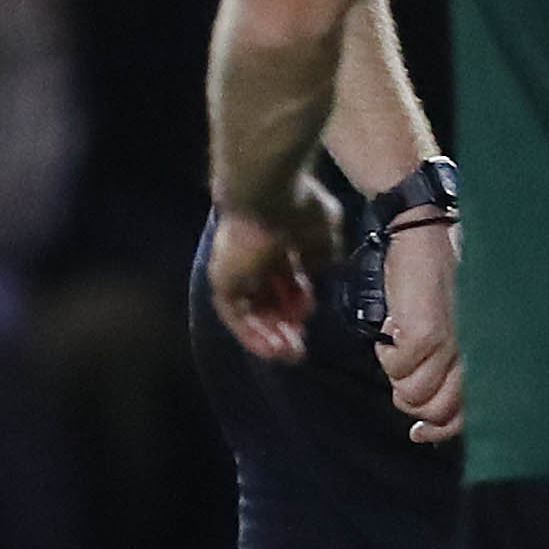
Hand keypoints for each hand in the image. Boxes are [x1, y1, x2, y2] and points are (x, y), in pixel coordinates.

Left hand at [206, 197, 337, 364]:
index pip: (284, 280)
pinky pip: (236, 315)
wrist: (269, 194)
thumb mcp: (324, 236)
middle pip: (265, 299)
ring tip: (289, 354)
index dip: (297, 302)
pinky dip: (252, 333)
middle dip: (283, 325)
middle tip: (299, 348)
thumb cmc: (299, 208)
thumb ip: (322, 257)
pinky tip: (274, 349)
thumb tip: (317, 273)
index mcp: (275, 244)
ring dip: (268, 335)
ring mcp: (236, 271)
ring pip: (250, 311)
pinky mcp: (224, 282)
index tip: (310, 317)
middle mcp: (252, 258)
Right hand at [375, 217, 463, 442]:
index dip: (440, 429)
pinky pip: (396, 368)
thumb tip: (424, 421)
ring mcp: (451, 345)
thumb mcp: (452, 327)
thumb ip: (449, 367)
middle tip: (407, 365)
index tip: (421, 432)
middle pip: (436, 410)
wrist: (428, 234)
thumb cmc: (441, 281)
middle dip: (412, 398)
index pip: (468, 413)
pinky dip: (388, 351)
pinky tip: (396, 326)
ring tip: (403, 338)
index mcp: (487, 354)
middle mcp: (475, 354)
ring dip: (398, 371)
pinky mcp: (426, 334)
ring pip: (412, 393)